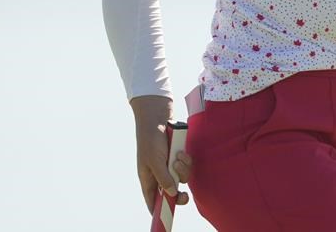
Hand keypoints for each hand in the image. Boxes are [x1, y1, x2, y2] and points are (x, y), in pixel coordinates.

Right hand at [131, 96, 192, 212]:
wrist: (159, 116)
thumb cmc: (151, 138)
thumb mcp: (154, 160)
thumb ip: (163, 178)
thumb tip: (172, 193)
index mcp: (148, 178)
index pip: (152, 200)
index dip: (158, 210)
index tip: (165, 219)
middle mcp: (159, 173)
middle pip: (171, 192)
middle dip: (179, 194)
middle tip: (185, 197)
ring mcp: (170, 164)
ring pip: (182, 177)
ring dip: (182, 169)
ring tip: (177, 157)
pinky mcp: (179, 156)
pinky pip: (187, 165)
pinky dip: (186, 160)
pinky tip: (180, 151)